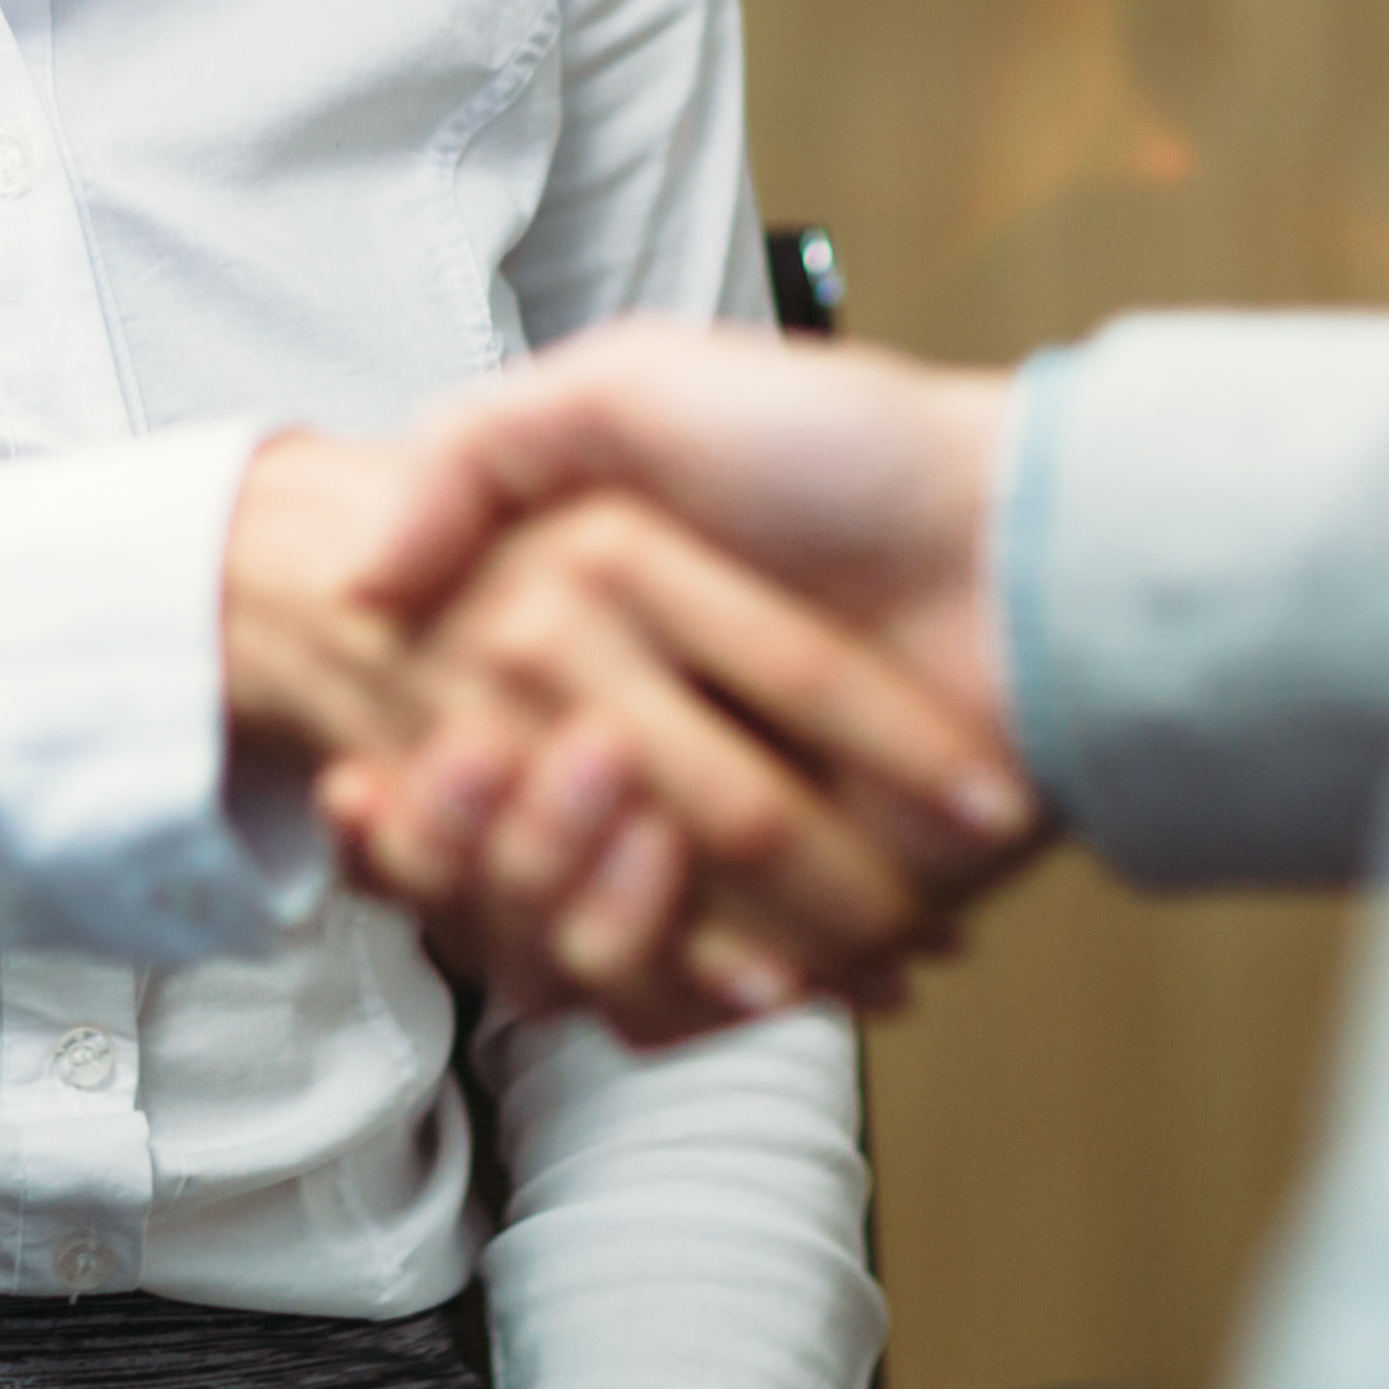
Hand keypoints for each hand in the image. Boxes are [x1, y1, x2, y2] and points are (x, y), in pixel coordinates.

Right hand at [325, 329, 1053, 1024]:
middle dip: (505, 852)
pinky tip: (679, 968)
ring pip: (615, 938)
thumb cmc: (846, 444)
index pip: (481, 749)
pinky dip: (693, 1001)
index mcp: (610, 638)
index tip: (372, 781)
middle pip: (537, 854)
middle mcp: (670, 742)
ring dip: (591, 927)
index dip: (430, 787)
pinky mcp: (834, 911)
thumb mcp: (630, 387)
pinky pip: (727, 996)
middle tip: (481, 820)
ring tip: (589, 881)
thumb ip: (480, 449)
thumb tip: (360, 575)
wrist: (1028, 539)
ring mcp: (751, 838)